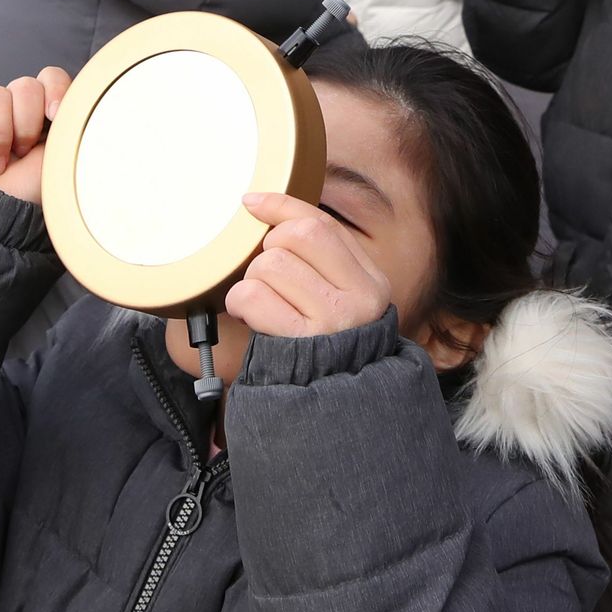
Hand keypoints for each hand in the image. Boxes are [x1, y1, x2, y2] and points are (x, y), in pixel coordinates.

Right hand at [0, 68, 71, 204]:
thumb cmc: (30, 191)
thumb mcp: (63, 153)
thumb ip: (71, 120)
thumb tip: (81, 94)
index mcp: (43, 112)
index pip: (51, 77)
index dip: (54, 91)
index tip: (56, 117)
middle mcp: (14, 107)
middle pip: (25, 85)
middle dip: (25, 125)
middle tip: (21, 154)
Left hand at [225, 192, 392, 339]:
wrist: (331, 409)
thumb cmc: (323, 346)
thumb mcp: (339, 300)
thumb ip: (319, 259)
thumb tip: (261, 205)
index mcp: (370, 280)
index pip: (321, 224)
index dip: (280, 207)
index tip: (250, 203)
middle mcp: (359, 298)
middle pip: (294, 238)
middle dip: (266, 251)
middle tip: (264, 278)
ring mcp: (332, 320)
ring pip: (269, 264)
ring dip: (251, 280)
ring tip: (259, 302)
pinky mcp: (300, 342)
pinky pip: (254, 296)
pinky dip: (240, 301)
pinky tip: (249, 315)